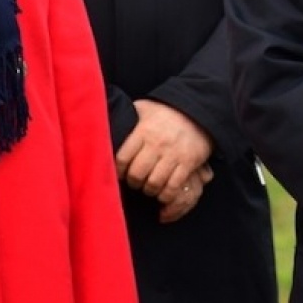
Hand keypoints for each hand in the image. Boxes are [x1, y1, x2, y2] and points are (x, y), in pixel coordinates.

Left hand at [115, 99, 214, 222]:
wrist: (198, 110)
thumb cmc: (166, 111)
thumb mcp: (145, 108)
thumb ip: (128, 116)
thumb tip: (103, 118)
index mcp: (144, 131)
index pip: (122, 158)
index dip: (117, 171)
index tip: (119, 174)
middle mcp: (157, 143)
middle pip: (137, 174)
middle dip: (133, 183)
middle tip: (135, 182)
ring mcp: (173, 154)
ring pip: (154, 183)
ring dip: (149, 190)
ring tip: (148, 187)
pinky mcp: (188, 163)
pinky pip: (173, 186)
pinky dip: (166, 195)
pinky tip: (162, 192)